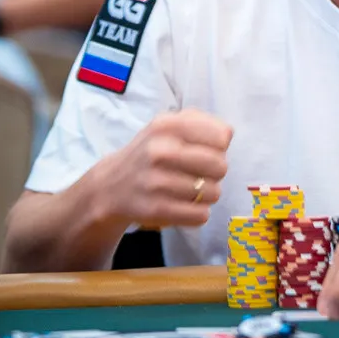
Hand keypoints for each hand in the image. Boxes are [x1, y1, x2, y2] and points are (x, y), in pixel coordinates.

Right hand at [90, 109, 231, 228]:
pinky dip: (199, 212)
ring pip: (213, 193)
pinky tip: (187, 205)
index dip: (220, 147)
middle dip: (216, 172)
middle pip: (220, 166)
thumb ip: (202, 123)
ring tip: (192, 189)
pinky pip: (200, 215)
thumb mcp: (170, 126)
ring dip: (208, 194)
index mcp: (167, 125)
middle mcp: (159, 150)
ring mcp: (155, 181)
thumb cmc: (152, 152)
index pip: (221, 137)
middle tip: (201, 173)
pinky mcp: (155, 209)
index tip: (208, 151)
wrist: (111, 185)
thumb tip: (227, 136)